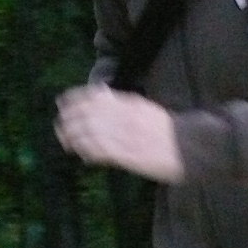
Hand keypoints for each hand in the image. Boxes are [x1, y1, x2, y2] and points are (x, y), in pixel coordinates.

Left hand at [55, 85, 184, 182]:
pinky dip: (88, 152)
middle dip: (69, 119)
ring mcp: (125, 137)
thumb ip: (121, 101)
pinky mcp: (128, 156)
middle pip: (88, 115)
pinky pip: (101, 152)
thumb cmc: (166, 129)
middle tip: (59, 124)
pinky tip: (82, 154)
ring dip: (74, 137)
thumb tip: (100, 92)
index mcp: (129, 103)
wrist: (188, 146)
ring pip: (90, 134)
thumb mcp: (143, 106)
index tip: (62, 101)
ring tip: (65, 140)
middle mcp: (125, 117)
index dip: (75, 99)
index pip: (95, 97)